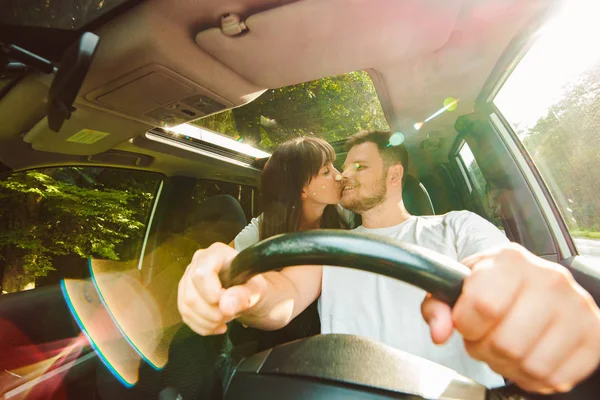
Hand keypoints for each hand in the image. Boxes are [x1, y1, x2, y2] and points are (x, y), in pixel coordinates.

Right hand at [177, 243, 266, 334]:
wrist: (249, 294)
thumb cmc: (253, 286)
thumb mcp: (256, 289)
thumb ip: (243, 295)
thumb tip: (225, 306)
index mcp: (216, 253)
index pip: (201, 273)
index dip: (212, 294)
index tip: (228, 304)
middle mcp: (197, 262)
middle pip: (191, 294)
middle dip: (212, 313)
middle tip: (231, 315)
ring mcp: (188, 279)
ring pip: (186, 306)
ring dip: (208, 321)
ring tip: (226, 320)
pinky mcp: (184, 295)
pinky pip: (185, 315)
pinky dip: (202, 326)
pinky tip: (217, 326)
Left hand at [421, 243, 599, 392]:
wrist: (533, 285)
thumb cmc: (492, 285)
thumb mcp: (457, 286)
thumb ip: (438, 306)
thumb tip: (440, 332)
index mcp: (510, 260)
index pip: (483, 305)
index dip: (466, 324)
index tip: (467, 322)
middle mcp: (549, 278)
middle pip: (506, 343)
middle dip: (485, 349)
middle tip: (486, 337)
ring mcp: (577, 307)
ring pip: (530, 365)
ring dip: (508, 366)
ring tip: (506, 345)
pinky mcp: (593, 334)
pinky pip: (555, 377)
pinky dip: (534, 377)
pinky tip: (528, 355)